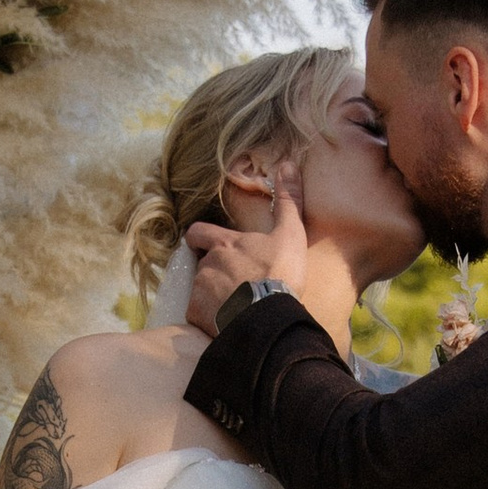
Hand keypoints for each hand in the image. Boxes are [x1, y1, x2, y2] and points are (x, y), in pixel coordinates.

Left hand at [187, 160, 309, 328]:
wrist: (270, 317)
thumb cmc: (280, 273)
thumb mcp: (290, 233)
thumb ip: (288, 200)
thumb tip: (289, 164)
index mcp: (224, 243)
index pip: (197, 232)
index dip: (200, 238)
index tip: (206, 245)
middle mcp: (206, 264)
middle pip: (202, 265)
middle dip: (214, 273)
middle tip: (236, 284)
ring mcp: (199, 290)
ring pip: (201, 292)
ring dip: (214, 297)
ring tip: (237, 308)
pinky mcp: (196, 315)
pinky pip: (199, 316)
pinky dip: (209, 320)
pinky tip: (228, 324)